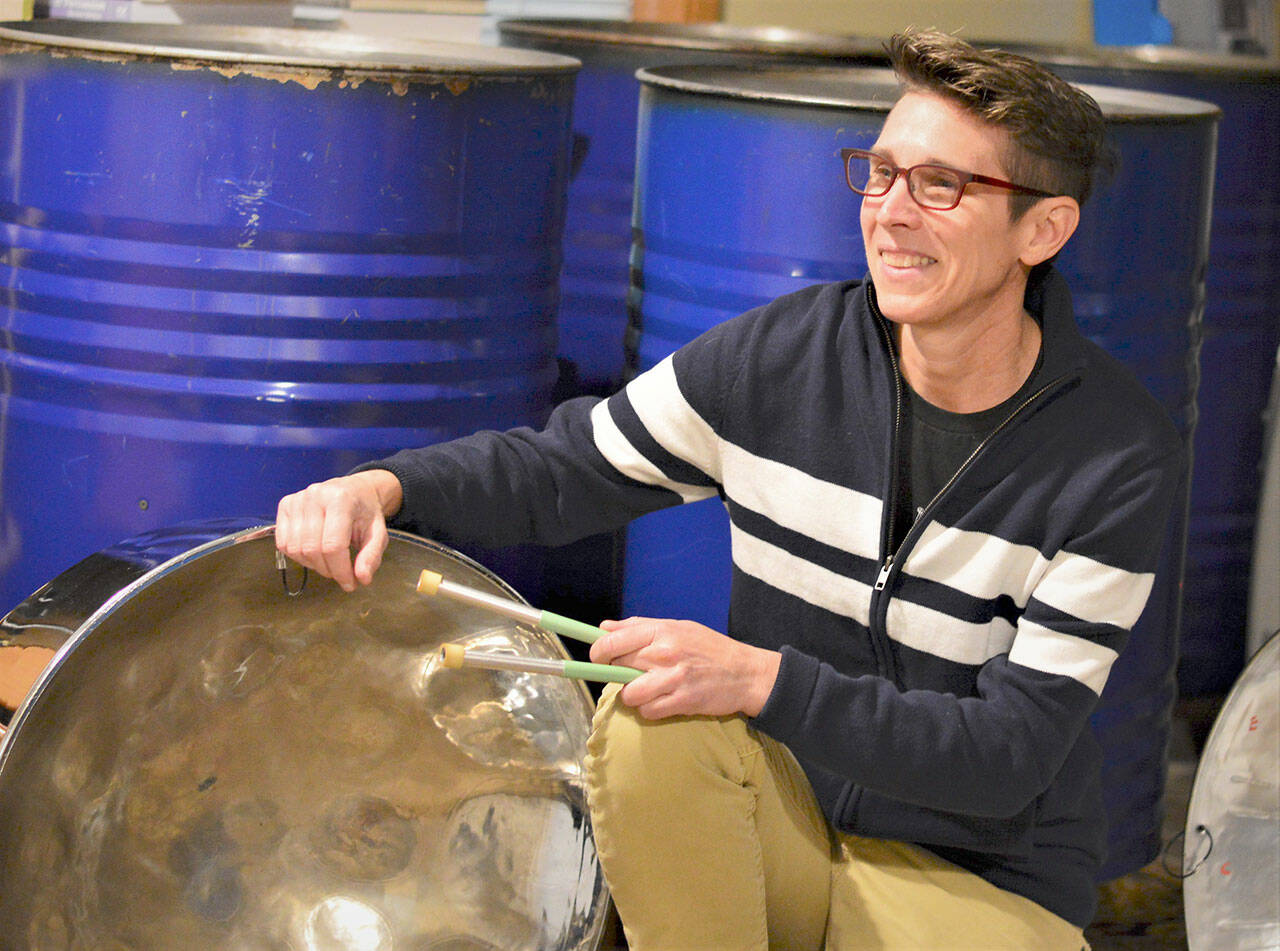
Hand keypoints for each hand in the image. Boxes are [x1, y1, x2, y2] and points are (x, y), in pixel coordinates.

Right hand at [274, 470, 402, 592]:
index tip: (349, 583)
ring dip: (312, 565)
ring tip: (329, 562)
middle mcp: (315, 496)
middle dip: (328, 570)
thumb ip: (371, 556)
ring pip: (295, 549)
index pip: (333, 545)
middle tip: (340, 574)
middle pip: (312, 549)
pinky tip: (314, 552)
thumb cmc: (365, 512)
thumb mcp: (378, 534)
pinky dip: (298, 556)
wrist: (355, 491)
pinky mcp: (285, 505)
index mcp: (341, 499)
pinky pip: (283, 543)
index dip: (340, 571)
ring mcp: (297, 500)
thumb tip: (362, 578)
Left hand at [589, 616, 780, 719]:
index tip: (597, 658)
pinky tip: (663, 702)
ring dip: (633, 696)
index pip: (612, 641)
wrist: (745, 673)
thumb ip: (639, 626)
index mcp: (661, 631)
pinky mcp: (682, 702)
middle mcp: (664, 652)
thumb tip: (604, 627)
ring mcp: (673, 678)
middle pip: (617, 667)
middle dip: (617, 673)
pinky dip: (649, 710)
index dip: (598, 651)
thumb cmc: (709, 648)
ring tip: (647, 691)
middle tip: (631, 674)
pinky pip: (647, 711)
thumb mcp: (677, 627)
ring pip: (628, 694)